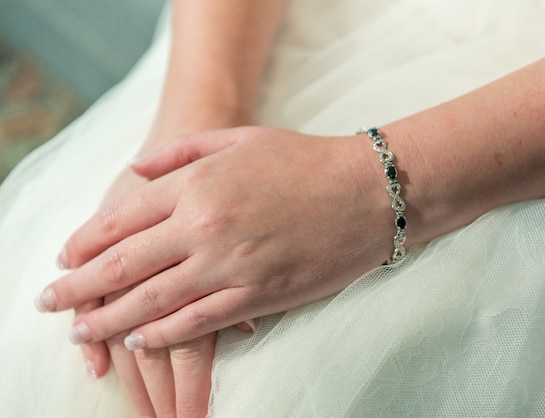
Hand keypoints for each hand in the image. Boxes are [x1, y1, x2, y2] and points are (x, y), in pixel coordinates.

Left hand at [41, 126, 392, 348]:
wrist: (367, 192)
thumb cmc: (304, 160)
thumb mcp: (239, 139)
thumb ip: (180, 151)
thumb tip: (134, 173)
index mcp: (196, 184)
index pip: (119, 220)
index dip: (82, 245)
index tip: (62, 261)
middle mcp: (204, 226)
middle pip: (121, 265)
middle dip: (76, 289)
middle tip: (50, 303)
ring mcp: (229, 265)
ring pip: (150, 302)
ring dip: (108, 321)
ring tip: (82, 332)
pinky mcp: (257, 296)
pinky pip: (195, 324)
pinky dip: (160, 336)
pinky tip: (138, 342)